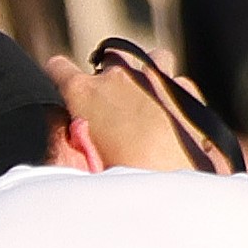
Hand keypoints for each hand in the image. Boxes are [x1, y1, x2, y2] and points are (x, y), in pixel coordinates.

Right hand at [48, 52, 205, 171]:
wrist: (170, 190)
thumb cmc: (118, 178)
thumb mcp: (80, 160)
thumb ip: (73, 136)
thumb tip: (74, 129)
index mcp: (84, 94)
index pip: (59, 68)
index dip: (60, 74)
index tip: (63, 78)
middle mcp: (119, 78)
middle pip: (112, 56)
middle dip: (113, 72)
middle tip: (118, 99)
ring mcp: (157, 80)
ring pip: (154, 59)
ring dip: (151, 75)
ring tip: (154, 101)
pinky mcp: (188, 92)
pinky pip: (180, 84)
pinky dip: (179, 97)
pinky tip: (181, 120)